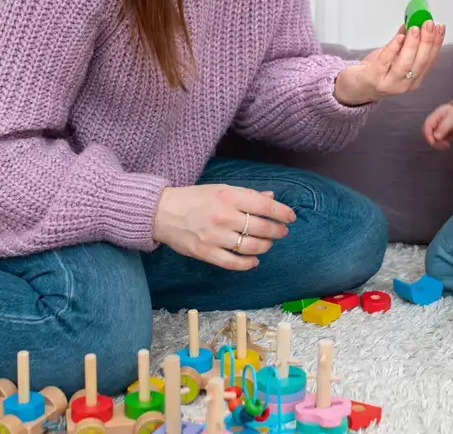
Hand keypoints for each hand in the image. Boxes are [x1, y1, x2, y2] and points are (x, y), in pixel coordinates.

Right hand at [152, 184, 296, 270]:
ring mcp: (214, 236)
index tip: (290, 217)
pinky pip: (233, 263)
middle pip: (260, 227)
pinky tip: (254, 260)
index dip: (281, 213)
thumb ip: (246, 194)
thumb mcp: (220, 189)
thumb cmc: (194, 198)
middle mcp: (223, 216)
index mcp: (228, 196)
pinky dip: (248, 264)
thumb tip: (270, 198)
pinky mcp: (205, 252)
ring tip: (267, 244)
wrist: (162, 212)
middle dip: (276, 231)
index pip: (264, 206)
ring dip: (264, 246)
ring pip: (250, 246)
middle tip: (281, 232)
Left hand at [334, 20, 445, 105]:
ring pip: (405, 64)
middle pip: (421, 62)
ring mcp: (390, 84)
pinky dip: (393, 48)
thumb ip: (404, 42)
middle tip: (428, 24)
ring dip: (412, 44)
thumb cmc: (375, 72)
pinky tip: (399, 37)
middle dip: (427, 41)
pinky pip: (385, 63)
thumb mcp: (394, 56)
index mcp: (415, 78)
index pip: (430, 59)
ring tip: (414, 28)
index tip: (439, 27)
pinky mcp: (374, 79)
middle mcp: (406, 84)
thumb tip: (413, 21)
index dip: (437, 42)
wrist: (354, 87)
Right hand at [423, 103, 452, 149]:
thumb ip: (443, 128)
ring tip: (447, 145)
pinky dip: (441, 144)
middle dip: (434, 141)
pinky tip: (447, 145)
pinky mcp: (440, 134)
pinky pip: (438, 141)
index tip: (434, 142)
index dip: (429, 135)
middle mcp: (433, 124)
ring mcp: (436, 129)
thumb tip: (436, 137)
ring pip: (433, 139)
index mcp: (434, 117)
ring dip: (438, 144)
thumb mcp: (451, 120)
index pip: (427, 127)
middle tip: (444, 144)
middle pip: (429, 134)